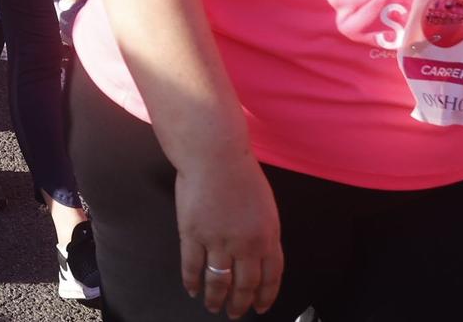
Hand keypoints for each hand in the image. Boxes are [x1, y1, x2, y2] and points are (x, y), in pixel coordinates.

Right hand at [175, 150, 283, 316]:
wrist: (214, 156)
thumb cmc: (241, 173)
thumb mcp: (265, 206)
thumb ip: (264, 232)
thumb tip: (259, 254)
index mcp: (267, 237)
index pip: (270, 277)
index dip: (265, 296)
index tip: (260, 307)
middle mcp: (245, 245)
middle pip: (244, 284)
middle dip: (240, 303)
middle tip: (235, 313)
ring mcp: (218, 241)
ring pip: (218, 281)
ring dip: (216, 298)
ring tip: (213, 306)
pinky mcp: (192, 234)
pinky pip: (192, 266)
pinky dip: (191, 281)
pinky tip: (192, 288)